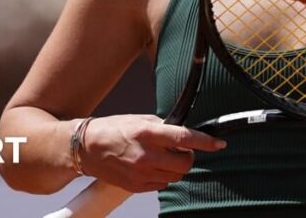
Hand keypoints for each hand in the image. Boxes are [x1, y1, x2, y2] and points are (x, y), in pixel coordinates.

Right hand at [81, 114, 225, 192]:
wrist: (86, 148)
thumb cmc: (113, 130)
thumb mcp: (140, 120)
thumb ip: (164, 128)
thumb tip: (184, 134)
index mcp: (148, 134)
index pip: (185, 138)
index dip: (206, 142)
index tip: (219, 144)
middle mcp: (146, 155)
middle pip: (185, 163)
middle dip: (189, 156)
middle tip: (181, 149)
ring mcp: (141, 173)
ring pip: (176, 175)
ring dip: (176, 166)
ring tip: (162, 157)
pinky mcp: (136, 186)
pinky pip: (163, 184)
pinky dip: (164, 176)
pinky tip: (152, 166)